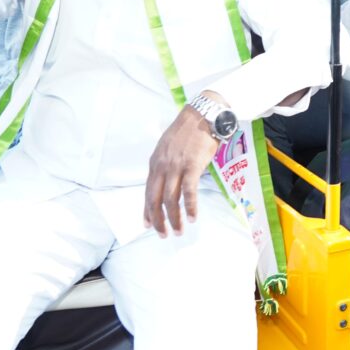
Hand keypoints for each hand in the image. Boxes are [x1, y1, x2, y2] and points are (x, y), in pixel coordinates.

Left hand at [144, 104, 219, 237]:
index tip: (147, 225)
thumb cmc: (189, 130)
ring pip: (170, 199)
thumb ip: (166, 164)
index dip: (146, 210)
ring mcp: (176, 166)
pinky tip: (193, 218)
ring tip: (179, 231)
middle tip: (162, 234)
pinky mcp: (192, 166)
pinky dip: (190, 207)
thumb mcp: (169, 147)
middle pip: (155, 199)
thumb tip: (169, 182)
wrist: (203, 114)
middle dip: (157, 220)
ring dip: (174, 219)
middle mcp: (162, 166)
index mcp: (155, 162)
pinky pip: (189, 192)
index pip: (148, 192)